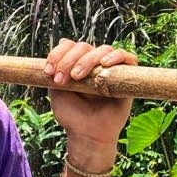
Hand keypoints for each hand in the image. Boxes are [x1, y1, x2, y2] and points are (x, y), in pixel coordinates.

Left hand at [45, 39, 137, 168]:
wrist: (88, 134)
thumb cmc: (72, 115)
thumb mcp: (57, 91)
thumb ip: (58, 70)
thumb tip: (61, 42)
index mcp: (76, 64)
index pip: (68, 46)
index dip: (57, 54)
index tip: (48, 72)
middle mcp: (94, 63)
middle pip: (83, 46)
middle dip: (68, 60)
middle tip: (62, 79)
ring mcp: (111, 68)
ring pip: (102, 49)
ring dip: (87, 59)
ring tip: (78, 76)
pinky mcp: (128, 76)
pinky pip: (127, 57)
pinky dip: (116, 56)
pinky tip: (104, 64)